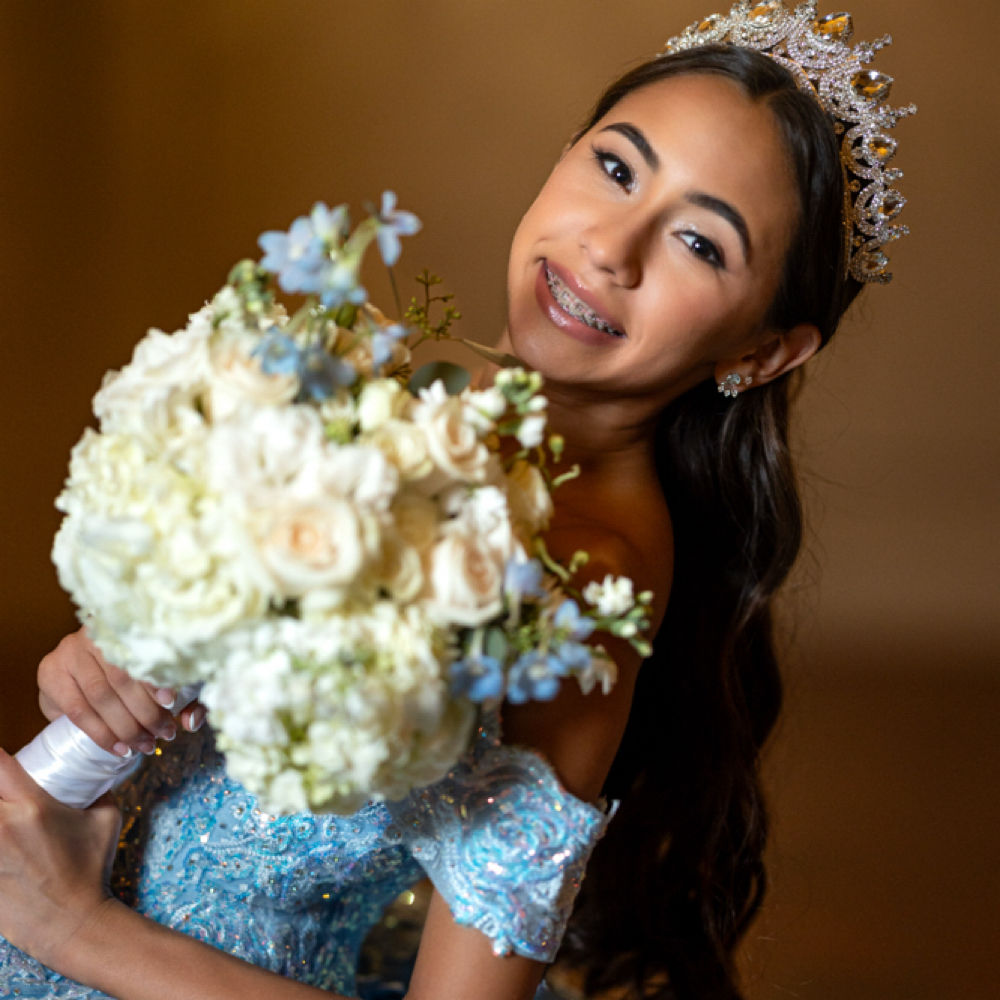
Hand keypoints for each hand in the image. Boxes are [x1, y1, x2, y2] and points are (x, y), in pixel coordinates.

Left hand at [0, 748, 121, 972]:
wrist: (73, 922)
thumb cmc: (91, 870)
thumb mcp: (106, 819)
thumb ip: (98, 788)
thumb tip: (94, 771)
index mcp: (32, 807)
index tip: (3, 760)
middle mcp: (1, 825)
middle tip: (6, 794)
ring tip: (5, 821)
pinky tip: (4, 848)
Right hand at [38, 628, 205, 755]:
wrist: (73, 681)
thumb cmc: (127, 680)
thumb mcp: (161, 684)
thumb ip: (184, 698)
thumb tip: (191, 721)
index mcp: (128, 628)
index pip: (144, 651)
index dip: (158, 677)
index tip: (173, 701)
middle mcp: (97, 633)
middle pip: (123, 676)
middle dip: (146, 711)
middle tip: (164, 734)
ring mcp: (71, 650)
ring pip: (100, 694)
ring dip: (125, 726)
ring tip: (144, 745)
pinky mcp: (52, 672)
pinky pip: (77, 709)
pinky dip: (100, 733)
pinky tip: (119, 748)